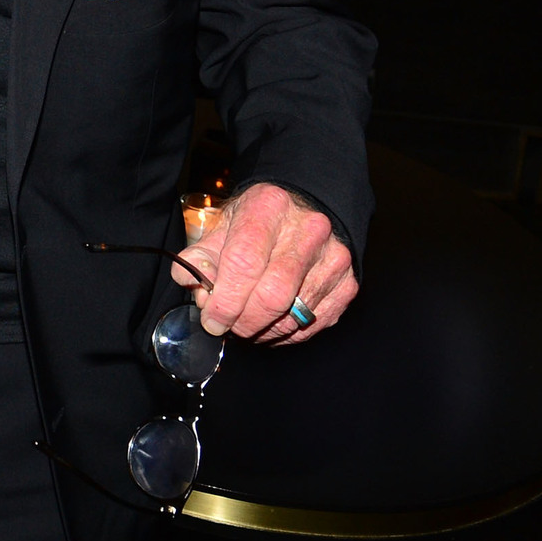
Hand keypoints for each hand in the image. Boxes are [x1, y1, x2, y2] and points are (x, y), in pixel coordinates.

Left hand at [175, 182, 357, 344]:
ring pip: (294, 316)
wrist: (305, 209)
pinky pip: (314, 324)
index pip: (244, 264)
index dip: (225, 301)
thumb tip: (193, 285)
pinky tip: (272, 323)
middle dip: (244, 321)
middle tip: (229, 325)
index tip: (212, 320)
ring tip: (248, 322)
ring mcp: (334, 258)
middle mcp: (308, 230)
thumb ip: (201, 255)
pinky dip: (287, 333)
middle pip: (274, 295)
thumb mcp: (223, 225)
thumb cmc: (258, 220)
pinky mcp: (348, 283)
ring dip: (264, 330)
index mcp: (268, 207)